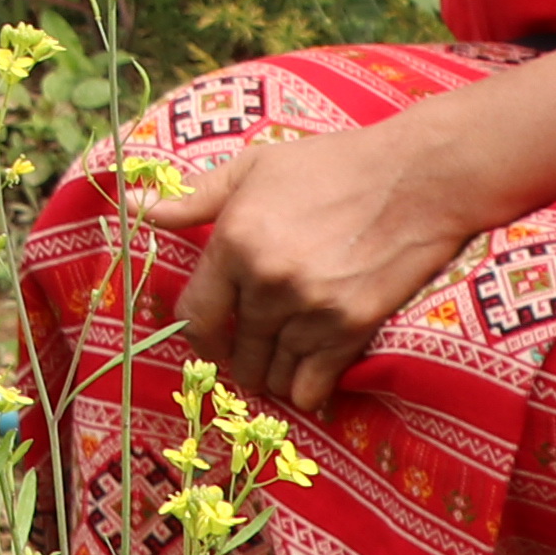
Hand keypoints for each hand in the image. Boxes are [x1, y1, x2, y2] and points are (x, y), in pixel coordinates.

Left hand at [163, 125, 512, 414]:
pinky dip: (308, 389)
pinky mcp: (351, 327)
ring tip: (281, 363)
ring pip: (273, 375)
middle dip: (240, 358)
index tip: (215, 336)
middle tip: (252, 352)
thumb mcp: (255, 167)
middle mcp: (267, 280)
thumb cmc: (331, 165)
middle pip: (235, 352)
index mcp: (235, 240)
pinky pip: (314, 385)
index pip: (195, 316)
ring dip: (274, 375)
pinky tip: (311, 377)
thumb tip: (138, 210)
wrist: (416, 178)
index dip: (200, 335)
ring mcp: (310, 308)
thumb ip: (195, 198)